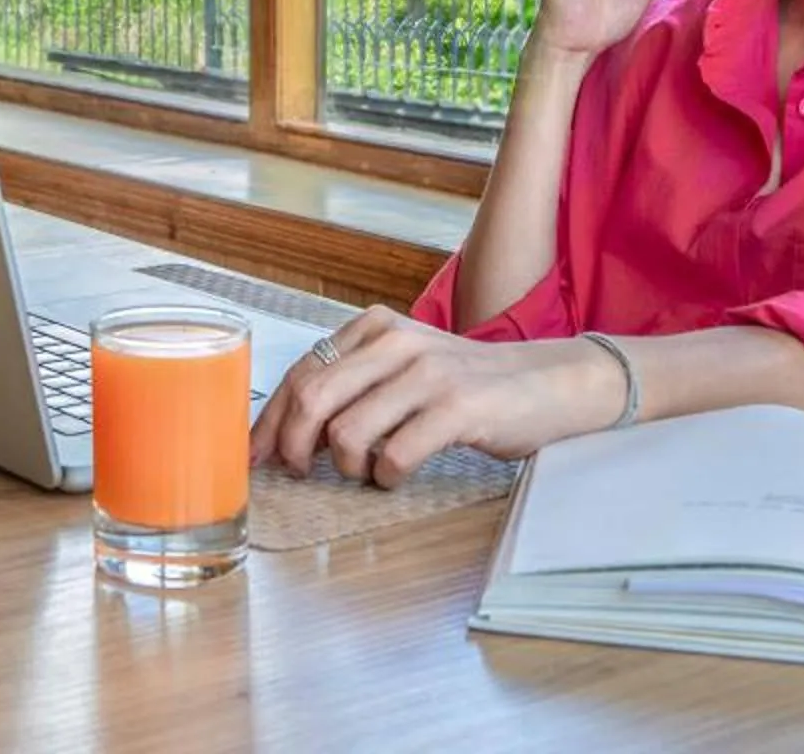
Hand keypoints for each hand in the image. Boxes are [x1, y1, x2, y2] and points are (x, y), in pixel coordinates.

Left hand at [248, 306, 627, 486]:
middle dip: (292, 445)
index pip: (302, 372)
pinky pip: (396, 454)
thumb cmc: (469, 384)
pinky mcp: (457, 407)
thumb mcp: (406, 367)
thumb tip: (292, 432)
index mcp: (376, 327)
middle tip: (298, 473)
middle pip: (311, 397)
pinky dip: (386, 477)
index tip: (254, 455)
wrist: (549, 382)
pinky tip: (398, 476)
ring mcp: (428, 372)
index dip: (270, 419)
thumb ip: (356, 384)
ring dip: (347, 466)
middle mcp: (397, 341)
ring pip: (347, 431)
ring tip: (366, 472)